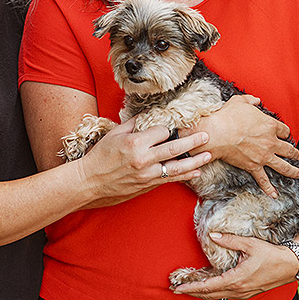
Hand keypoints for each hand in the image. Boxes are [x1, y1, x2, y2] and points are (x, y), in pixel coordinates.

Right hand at [79, 118, 210, 203]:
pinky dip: (184, 175)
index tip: (175, 125)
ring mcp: (146, 174)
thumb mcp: (114, 134)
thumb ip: (134, 123)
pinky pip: (170, 179)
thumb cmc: (99, 156)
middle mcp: (143, 159)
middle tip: (206, 136)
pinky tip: (195, 171)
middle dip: (193, 141)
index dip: (169, 127)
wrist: (89, 182)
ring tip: (208, 155)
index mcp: (135, 143)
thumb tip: (149, 114)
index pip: (162, 131)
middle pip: (175, 148)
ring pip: (177, 167)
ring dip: (195, 161)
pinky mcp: (147, 185)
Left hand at [172, 232, 298, 299]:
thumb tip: (213, 235)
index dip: (192, 287)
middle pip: (210, 295)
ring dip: (201, 295)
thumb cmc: (272, 254)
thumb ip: (230, 240)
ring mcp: (243, 293)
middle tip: (176, 291)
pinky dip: (213, 294)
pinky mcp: (247, 292)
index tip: (179, 288)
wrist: (291, 265)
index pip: (209, 286)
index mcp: (237, 279)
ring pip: (217, 297)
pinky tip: (208, 291)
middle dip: (192, 293)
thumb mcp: (250, 244)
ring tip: (188, 291)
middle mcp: (239, 289)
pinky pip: (226, 295)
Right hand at [196, 95, 298, 196]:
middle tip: (297, 155)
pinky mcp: (253, 166)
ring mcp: (264, 156)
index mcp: (270, 125)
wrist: (217, 133)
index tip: (284, 134)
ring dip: (292, 170)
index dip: (284, 132)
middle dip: (294, 152)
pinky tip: (274, 194)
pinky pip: (263, 179)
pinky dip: (269, 188)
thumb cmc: (227, 116)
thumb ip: (250, 100)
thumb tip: (256, 100)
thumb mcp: (240, 102)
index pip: (284, 130)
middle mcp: (271, 142)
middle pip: (288, 149)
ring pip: (283, 165)